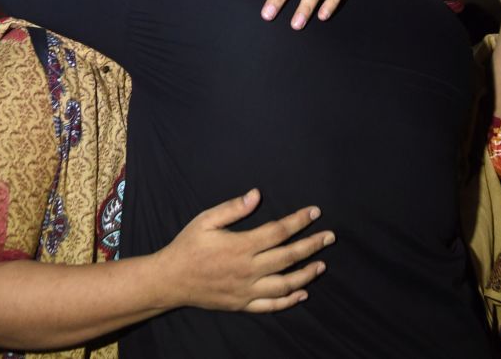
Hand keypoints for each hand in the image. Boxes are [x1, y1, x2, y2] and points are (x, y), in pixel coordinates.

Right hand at [157, 188, 334, 312]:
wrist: (170, 280)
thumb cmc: (187, 246)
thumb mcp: (206, 220)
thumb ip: (233, 208)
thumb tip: (256, 194)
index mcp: (240, 246)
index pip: (278, 232)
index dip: (299, 221)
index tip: (315, 212)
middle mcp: (248, 270)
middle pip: (288, 257)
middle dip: (313, 245)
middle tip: (330, 237)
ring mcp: (246, 290)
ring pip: (285, 284)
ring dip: (307, 274)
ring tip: (322, 264)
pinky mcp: (242, 304)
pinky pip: (271, 306)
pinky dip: (289, 301)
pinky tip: (303, 293)